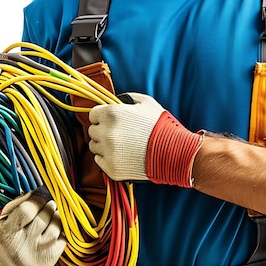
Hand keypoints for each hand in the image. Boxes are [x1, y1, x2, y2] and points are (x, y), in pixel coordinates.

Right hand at [0, 188, 65, 265]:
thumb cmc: (1, 240)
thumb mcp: (3, 220)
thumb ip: (20, 204)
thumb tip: (39, 191)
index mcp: (7, 234)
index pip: (27, 210)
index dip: (37, 200)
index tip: (41, 195)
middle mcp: (21, 247)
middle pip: (43, 218)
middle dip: (48, 207)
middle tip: (48, 205)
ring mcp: (35, 257)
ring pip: (55, 229)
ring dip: (56, 219)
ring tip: (51, 216)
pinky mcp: (46, 265)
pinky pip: (62, 242)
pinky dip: (60, 233)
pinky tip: (53, 231)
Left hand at [88, 92, 203, 186]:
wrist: (174, 152)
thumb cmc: (161, 126)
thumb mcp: (146, 102)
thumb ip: (127, 98)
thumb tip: (117, 100)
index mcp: (112, 113)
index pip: (92, 114)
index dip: (100, 117)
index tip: (108, 121)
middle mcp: (106, 132)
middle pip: (92, 131)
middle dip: (102, 131)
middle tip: (117, 134)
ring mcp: (108, 151)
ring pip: (94, 147)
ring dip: (103, 145)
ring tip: (120, 145)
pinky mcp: (112, 168)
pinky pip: (99, 161)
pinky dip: (106, 158)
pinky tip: (121, 155)